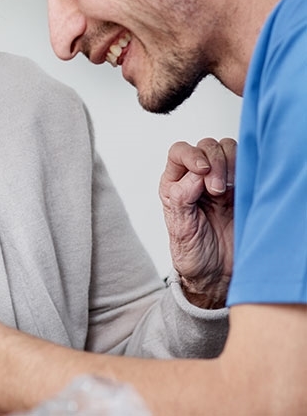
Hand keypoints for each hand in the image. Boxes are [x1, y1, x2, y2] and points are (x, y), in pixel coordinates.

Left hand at [158, 138, 235, 307]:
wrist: (218, 276)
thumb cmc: (194, 255)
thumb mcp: (180, 230)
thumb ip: (181, 200)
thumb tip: (193, 176)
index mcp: (174, 184)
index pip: (180, 152)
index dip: (192, 155)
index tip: (202, 172)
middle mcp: (196, 179)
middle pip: (206, 146)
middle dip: (214, 162)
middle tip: (217, 190)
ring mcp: (222, 182)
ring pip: (228, 150)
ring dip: (230, 163)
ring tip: (228, 189)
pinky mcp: (242, 190)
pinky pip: (247, 166)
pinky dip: (246, 169)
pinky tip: (242, 187)